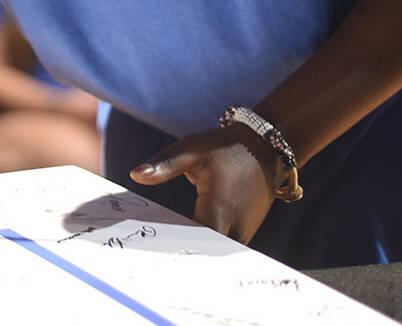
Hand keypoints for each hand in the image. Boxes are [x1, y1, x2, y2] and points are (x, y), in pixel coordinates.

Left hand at [129, 125, 279, 242]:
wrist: (266, 149)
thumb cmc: (226, 147)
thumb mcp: (193, 148)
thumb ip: (165, 165)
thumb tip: (135, 174)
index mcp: (220, 208)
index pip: (193, 242)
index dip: (171, 247)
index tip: (146, 248)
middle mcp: (234, 227)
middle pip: (203, 254)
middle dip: (178, 254)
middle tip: (148, 253)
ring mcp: (242, 233)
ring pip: (213, 255)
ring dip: (191, 252)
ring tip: (160, 249)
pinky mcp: (244, 234)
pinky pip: (220, 249)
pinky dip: (203, 247)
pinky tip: (181, 242)